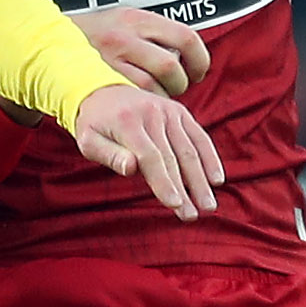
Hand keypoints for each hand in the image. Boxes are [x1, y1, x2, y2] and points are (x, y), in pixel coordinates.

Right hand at [70, 5, 209, 96]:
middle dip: (181, 83)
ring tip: (157, 95)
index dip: (199, 59)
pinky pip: (133, 100)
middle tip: (178, 86)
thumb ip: (154, 34)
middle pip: (170, 66)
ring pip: (153, 87)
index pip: (185, 37)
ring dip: (163, 97)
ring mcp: (110, 61)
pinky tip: (142, 103)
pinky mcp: (100, 82)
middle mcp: (124, 37)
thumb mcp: (124, 21)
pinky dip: (144, 104)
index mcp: (137, 18)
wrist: (49, 44)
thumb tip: (188, 53)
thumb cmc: (96, 37)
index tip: (198, 71)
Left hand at [71, 83, 224, 218]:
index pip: (151, 157)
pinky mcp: (180, 112)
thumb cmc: (94, 124)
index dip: (164, 182)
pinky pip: (199, 137)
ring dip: (201, 180)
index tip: (174, 205)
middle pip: (173, 157)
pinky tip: (217, 180)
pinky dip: (210, 158)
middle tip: (192, 216)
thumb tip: (131, 169)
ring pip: (190, 150)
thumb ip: (109, 155)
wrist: (103, 91)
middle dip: (185, 189)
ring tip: (208, 206)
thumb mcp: (88, 140)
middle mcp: (152, 113)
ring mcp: (169, 111)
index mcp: (128, 122)